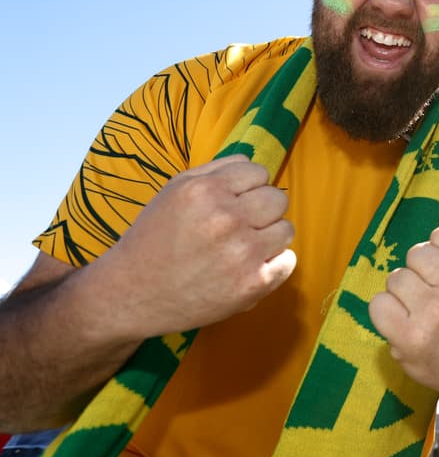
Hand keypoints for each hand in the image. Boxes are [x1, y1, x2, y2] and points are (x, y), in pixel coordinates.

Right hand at [99, 154, 294, 337]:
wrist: (132, 295)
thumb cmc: (153, 239)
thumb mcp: (173, 191)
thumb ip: (215, 171)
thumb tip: (251, 161)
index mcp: (205, 191)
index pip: (258, 172)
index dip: (247, 188)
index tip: (234, 203)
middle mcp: (226, 219)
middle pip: (277, 199)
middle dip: (262, 210)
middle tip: (240, 226)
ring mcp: (242, 253)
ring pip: (286, 230)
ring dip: (269, 238)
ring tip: (241, 249)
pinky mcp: (253, 283)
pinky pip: (288, 261)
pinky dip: (274, 265)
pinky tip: (248, 267)